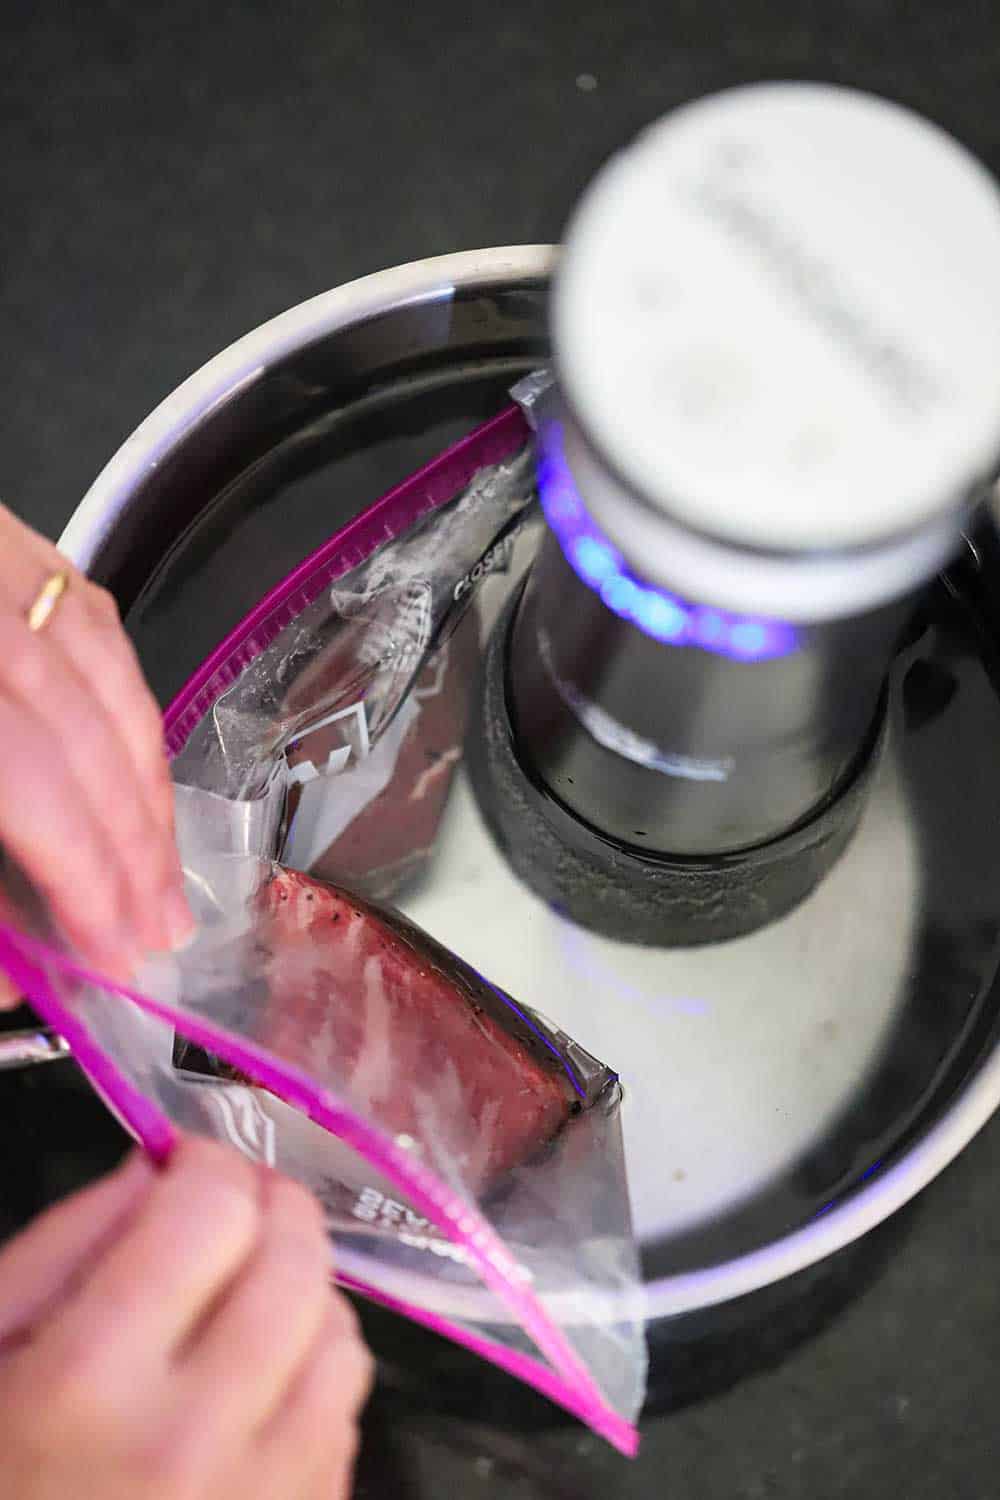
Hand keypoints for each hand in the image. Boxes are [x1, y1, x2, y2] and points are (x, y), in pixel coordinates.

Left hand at [0, 503, 192, 1008]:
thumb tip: (6, 973)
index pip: (23, 777)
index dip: (79, 872)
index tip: (112, 955)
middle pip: (74, 733)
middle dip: (130, 847)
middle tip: (161, 933)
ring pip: (102, 677)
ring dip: (145, 787)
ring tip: (165, 874)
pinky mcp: (6, 538)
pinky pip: (95, 622)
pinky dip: (127, 705)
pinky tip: (140, 770)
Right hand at [0, 1137, 372, 1499]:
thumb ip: (67, 1243)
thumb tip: (163, 1166)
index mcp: (87, 1387)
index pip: (211, 1212)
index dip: (202, 1165)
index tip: (182, 1168)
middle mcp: (193, 1446)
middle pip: (297, 1264)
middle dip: (268, 1211)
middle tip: (230, 1212)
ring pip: (343, 1338)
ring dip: (303, 1294)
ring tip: (244, 1301)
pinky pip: (346, 1420)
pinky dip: (314, 1376)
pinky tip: (256, 1388)